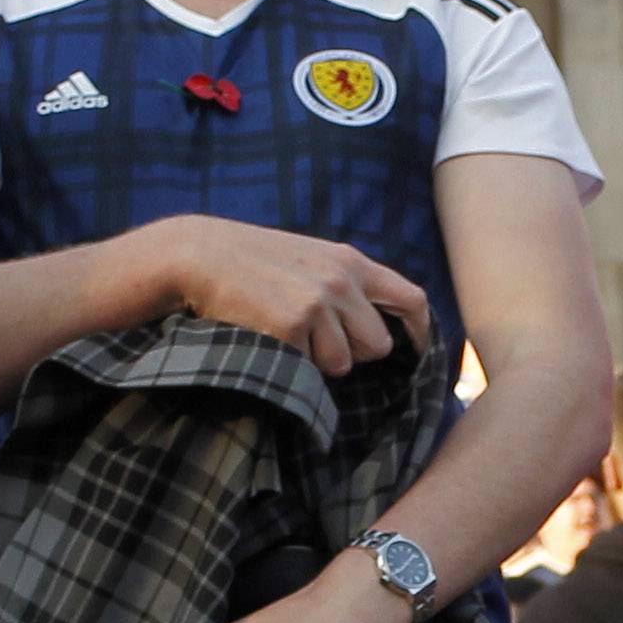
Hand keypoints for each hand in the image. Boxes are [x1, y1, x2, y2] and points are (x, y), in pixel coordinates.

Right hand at [163, 216, 428, 378]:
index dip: (420, 332)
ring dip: (319, 360)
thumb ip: (348, 282)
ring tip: (288, 333)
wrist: (202, 255)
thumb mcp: (311, 257)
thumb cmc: (256, 260)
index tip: (416, 351)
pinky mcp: (290, 327)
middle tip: (319, 340)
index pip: (411, 300)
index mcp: (352, 262)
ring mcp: (317, 305)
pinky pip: (306, 366)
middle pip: (377, 344)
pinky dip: (290, 360)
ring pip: (343, 363)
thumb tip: (379, 326)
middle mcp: (342, 282)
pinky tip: (268, 334)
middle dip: (354, 352)